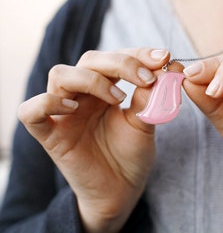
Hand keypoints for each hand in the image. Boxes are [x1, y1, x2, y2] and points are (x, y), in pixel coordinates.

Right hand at [18, 48, 169, 232]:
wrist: (121, 190)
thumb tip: (169, 68)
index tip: (164, 57)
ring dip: (92, 80)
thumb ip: (151, 96)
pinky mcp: (50, 135)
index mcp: (105, 89)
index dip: (138, 54)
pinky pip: (32, 112)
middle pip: (89, 60)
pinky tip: (73, 107)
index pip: (115, 57)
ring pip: (60, 75)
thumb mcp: (145, 122)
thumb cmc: (131, 155)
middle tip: (147, 79)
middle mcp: (82, 95)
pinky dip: (47, 103)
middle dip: (121, 63)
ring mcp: (64, 113)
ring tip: (118, 99)